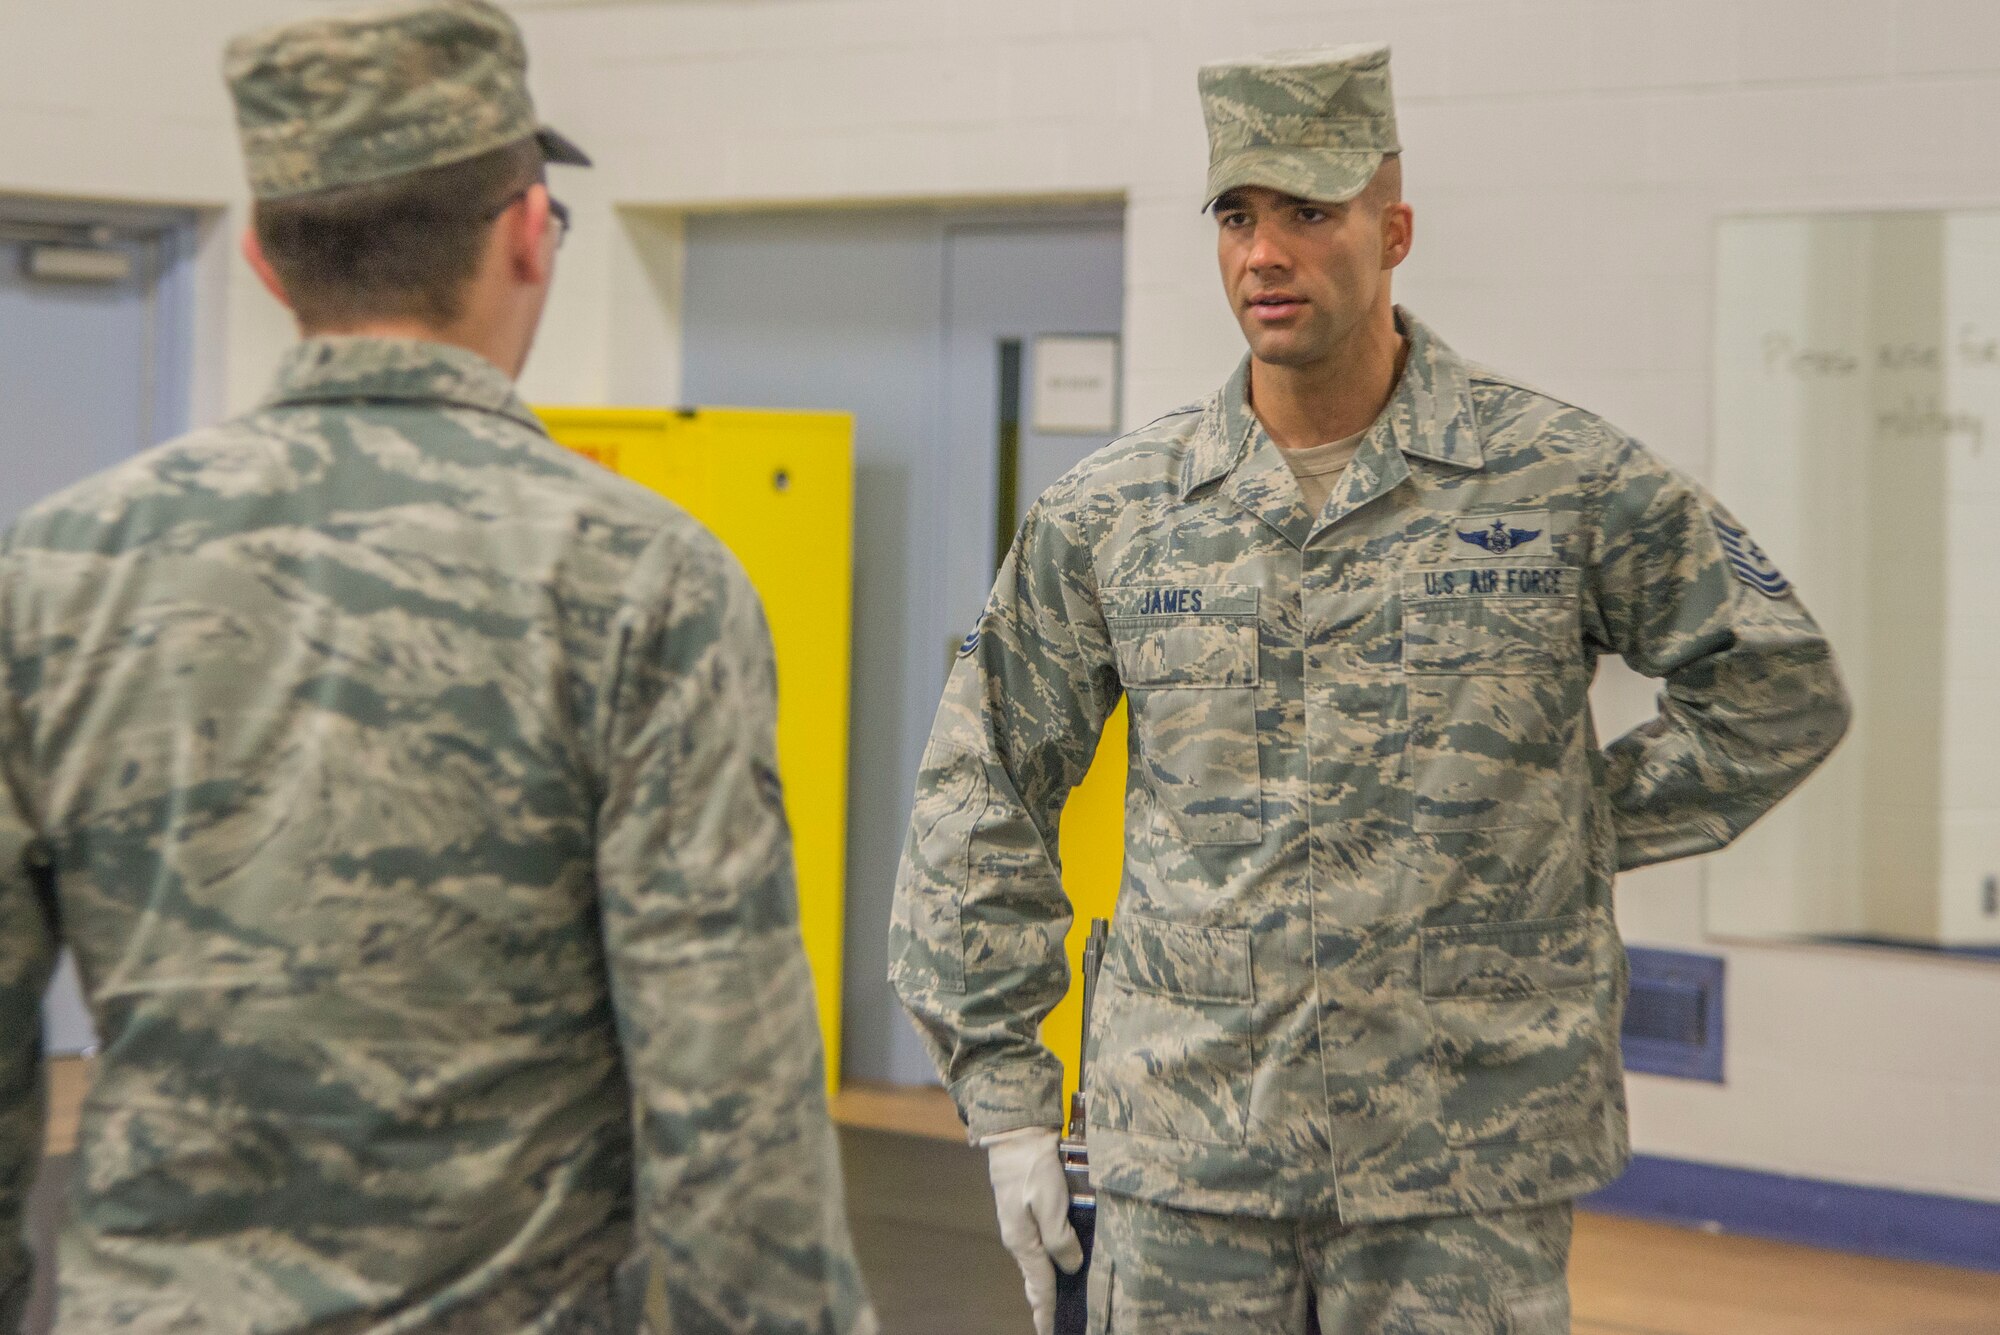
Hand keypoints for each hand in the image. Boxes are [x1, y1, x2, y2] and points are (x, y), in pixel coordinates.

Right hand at [982, 1126, 1084, 1334]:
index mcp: (1023, 1242)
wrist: (1017, 1134)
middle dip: (1046, 1303)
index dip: (1047, 1312)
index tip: (1051, 1332)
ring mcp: (1022, 1224)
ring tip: (1063, 1301)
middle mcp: (1020, 1238)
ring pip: (1039, 1263)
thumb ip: (1061, 1238)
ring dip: (1050, 1283)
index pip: (1040, 1287)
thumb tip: (1072, 1266)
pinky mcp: (1028, 1210)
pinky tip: (1061, 1263)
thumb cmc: (1033, 1167)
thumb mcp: (1050, 1204)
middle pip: (1037, 1279)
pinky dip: (1051, 1260)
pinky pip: (1041, 1245)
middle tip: (1057, 1323)